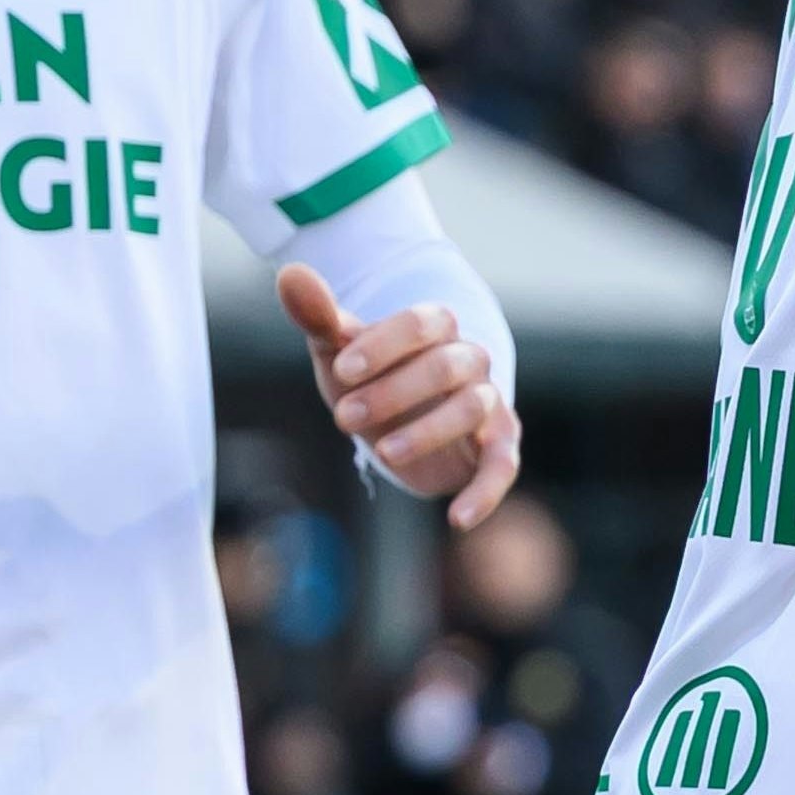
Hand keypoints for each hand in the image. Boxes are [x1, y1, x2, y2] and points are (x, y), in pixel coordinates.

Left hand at [280, 262, 520, 527]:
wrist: (399, 423)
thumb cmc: (369, 380)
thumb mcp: (339, 353)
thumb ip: (320, 317)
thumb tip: (291, 274)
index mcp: (436, 328)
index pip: (423, 322)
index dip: (384, 344)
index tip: (342, 370)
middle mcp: (469, 360)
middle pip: (449, 365)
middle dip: (395, 392)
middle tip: (343, 419)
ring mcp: (488, 402)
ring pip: (473, 408)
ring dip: (428, 431)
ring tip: (382, 454)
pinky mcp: (499, 446)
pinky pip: (503, 465)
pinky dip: (486, 492)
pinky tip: (456, 519)